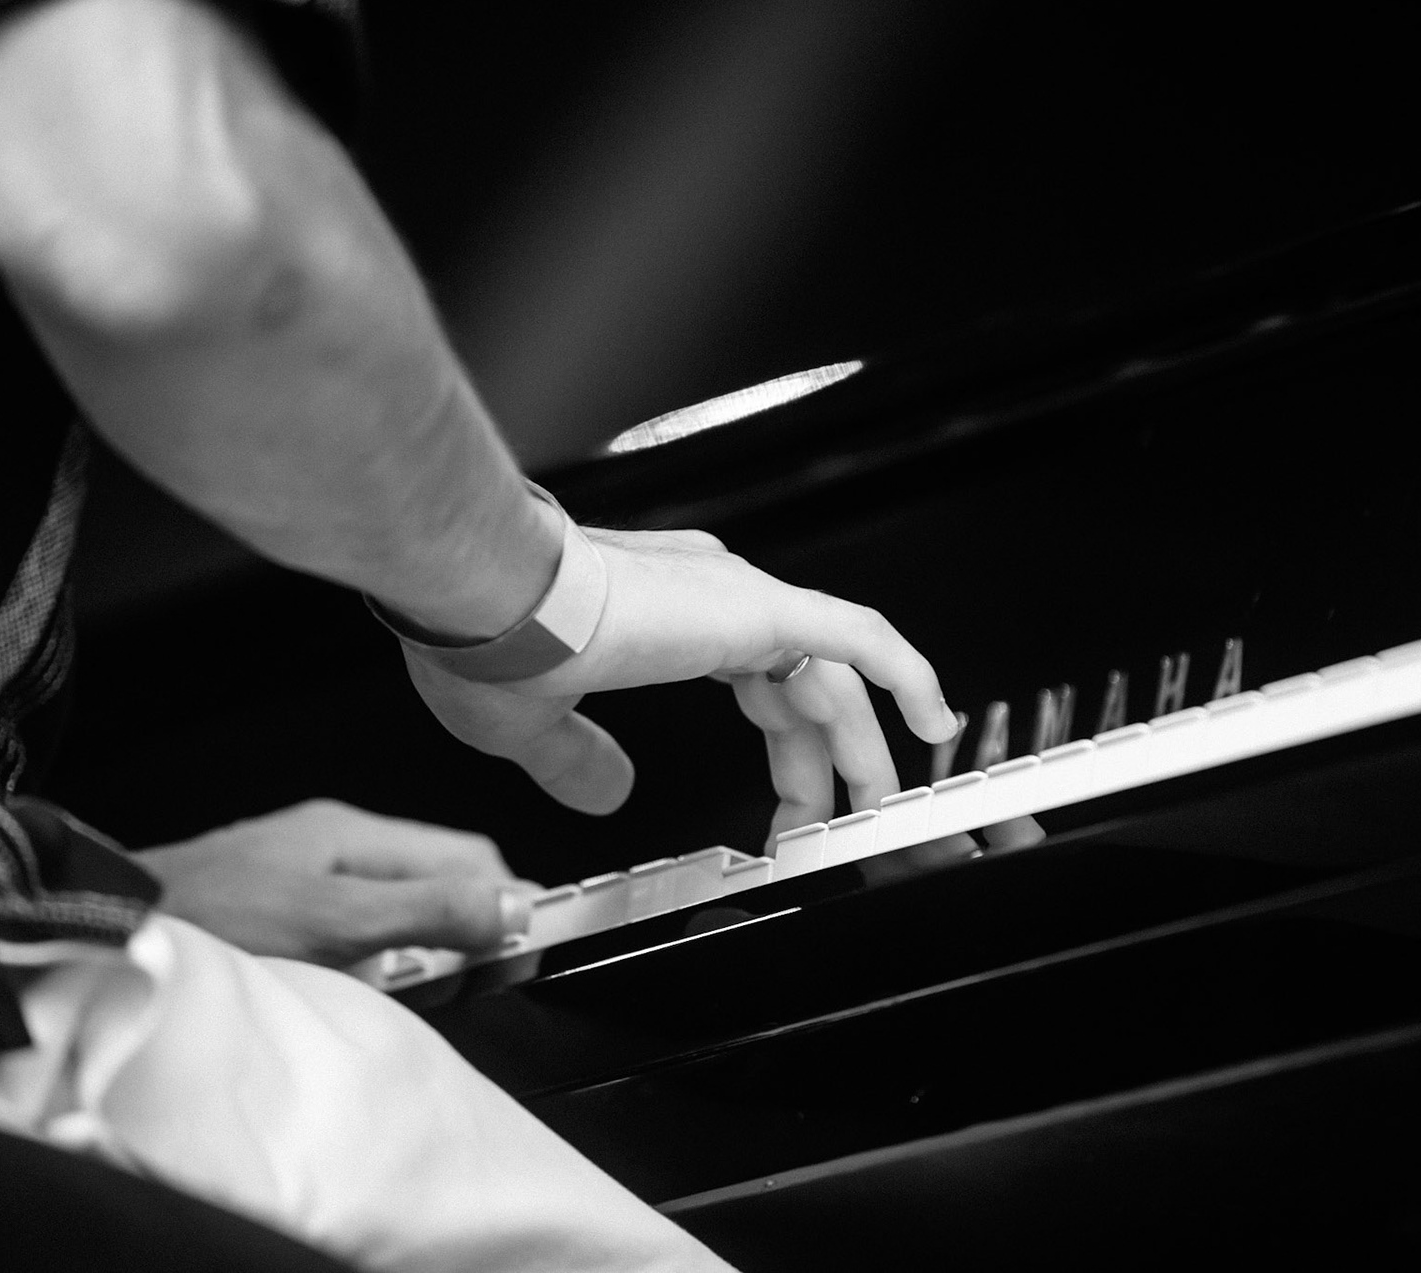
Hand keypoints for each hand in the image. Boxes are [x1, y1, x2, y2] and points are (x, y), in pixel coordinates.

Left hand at [135, 800, 534, 964]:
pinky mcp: (278, 907)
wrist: (98, 931)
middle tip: (453, 988)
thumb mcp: (333, 923)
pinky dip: (369, 963)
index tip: (519, 960)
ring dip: (412, 956)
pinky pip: (355, 931)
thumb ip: (427, 911)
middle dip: (460, 936)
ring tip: (399, 994)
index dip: (506, 907)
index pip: (470, 858)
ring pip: (399, 910)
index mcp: (355, 834)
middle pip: (439, 882)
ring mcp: (305, 873)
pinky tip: (349, 991)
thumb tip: (517, 906)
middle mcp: (335, 844)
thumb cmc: (210, 922)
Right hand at [401, 527, 959, 843]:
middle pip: (804, 689)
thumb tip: (607, 792)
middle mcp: (714, 600)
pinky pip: (861, 639)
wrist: (486, 596)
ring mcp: (740, 600)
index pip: (757, 687)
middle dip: (826, 763)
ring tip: (883, 805)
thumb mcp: (538, 727)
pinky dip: (906, 674)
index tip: (782, 813)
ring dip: (865, 744)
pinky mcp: (757, 609)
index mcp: (669, 619)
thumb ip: (582, 759)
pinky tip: (934, 718)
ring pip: (835, 675)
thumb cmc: (491, 641)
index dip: (782, 752)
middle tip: (838, 824)